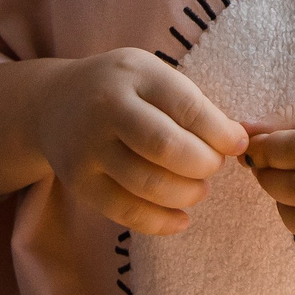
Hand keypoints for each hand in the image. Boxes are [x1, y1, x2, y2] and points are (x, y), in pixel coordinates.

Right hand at [34, 50, 248, 233]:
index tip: (238, 145)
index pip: (186, 106)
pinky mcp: (79, 182)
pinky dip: (160, 222)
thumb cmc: (121, 90)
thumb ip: (192, 105)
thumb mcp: (152, 76)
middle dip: (203, 165)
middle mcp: (107, 107)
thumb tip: (241, 140)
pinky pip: (125, 211)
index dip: (219, 132)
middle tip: (213, 167)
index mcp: (134, 73)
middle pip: (166, 147)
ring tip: (198, 189)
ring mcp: (88, 147)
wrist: (53, 104)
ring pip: (148, 184)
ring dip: (186, 194)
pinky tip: (180, 218)